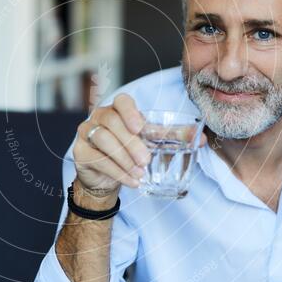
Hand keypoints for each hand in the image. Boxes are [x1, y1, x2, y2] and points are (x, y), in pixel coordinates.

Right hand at [73, 94, 207, 196]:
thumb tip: (201, 139)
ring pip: (102, 140)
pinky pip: (97, 160)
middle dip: (130, 142)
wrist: (107, 176)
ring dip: (123, 158)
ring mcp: (86, 134)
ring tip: (140, 173)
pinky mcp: (80, 152)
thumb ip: (172, 138)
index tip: (140, 127)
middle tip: (146, 159)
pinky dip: (117, 172)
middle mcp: (99, 118)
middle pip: (111, 122)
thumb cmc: (130, 151)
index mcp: (118, 110)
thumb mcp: (151, 142)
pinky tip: (132, 181)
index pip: (121, 101)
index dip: (129, 112)